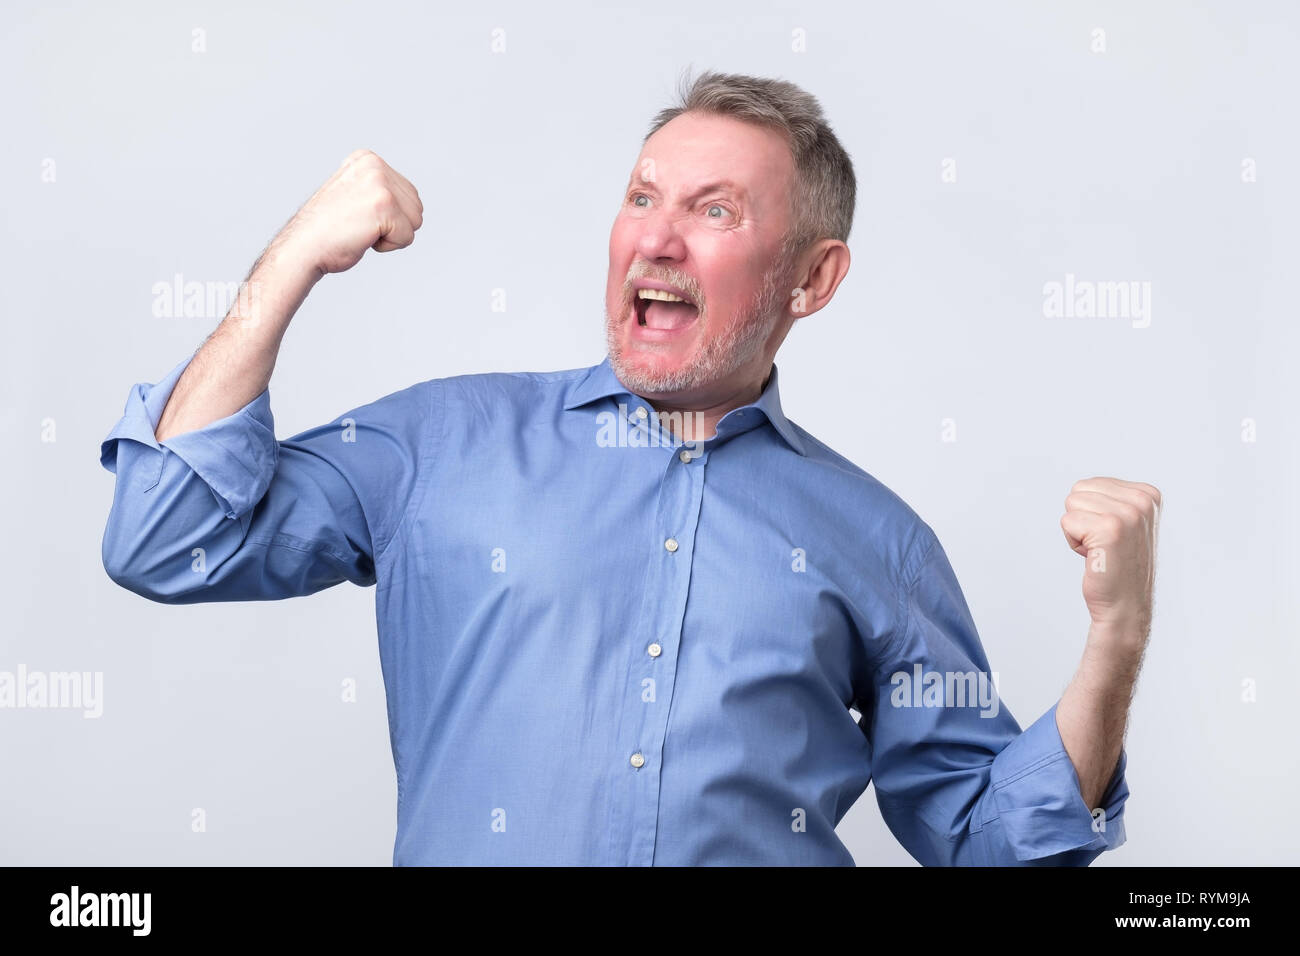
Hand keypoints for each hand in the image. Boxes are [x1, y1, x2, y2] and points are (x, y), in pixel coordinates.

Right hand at [271, 149, 423, 277]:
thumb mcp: (356, 195)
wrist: (302, 247)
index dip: (389, 215)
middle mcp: (374, 165)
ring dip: (391, 235)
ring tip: (360, 229)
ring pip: (415, 221)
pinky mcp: (384, 205)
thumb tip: (413, 201)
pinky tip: (362, 237)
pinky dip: (388, 246)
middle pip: (416, 206)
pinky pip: (408, 237)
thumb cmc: (327, 230)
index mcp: (367, 159)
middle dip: (394, 225)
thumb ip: (380, 190)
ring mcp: (379, 183)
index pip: (409, 194)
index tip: (357, 215)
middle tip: (359, 224)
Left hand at [1061, 477, 1160, 636]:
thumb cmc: (1119, 565)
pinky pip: (1067, 521)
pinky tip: (1094, 557)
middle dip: (1082, 519)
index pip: (1090, 484)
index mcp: (1148, 494)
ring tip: (1100, 550)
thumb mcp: (1125, 522)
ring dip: (1078, 531)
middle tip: (1103, 544)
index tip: (1111, 535)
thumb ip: (1112, 499)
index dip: (1091, 512)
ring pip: (1071, 504)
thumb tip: (1082, 485)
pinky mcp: (1110, 529)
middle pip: (1079, 490)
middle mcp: (1143, 500)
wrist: (1125, 605)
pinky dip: (1073, 542)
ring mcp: (1129, 514)